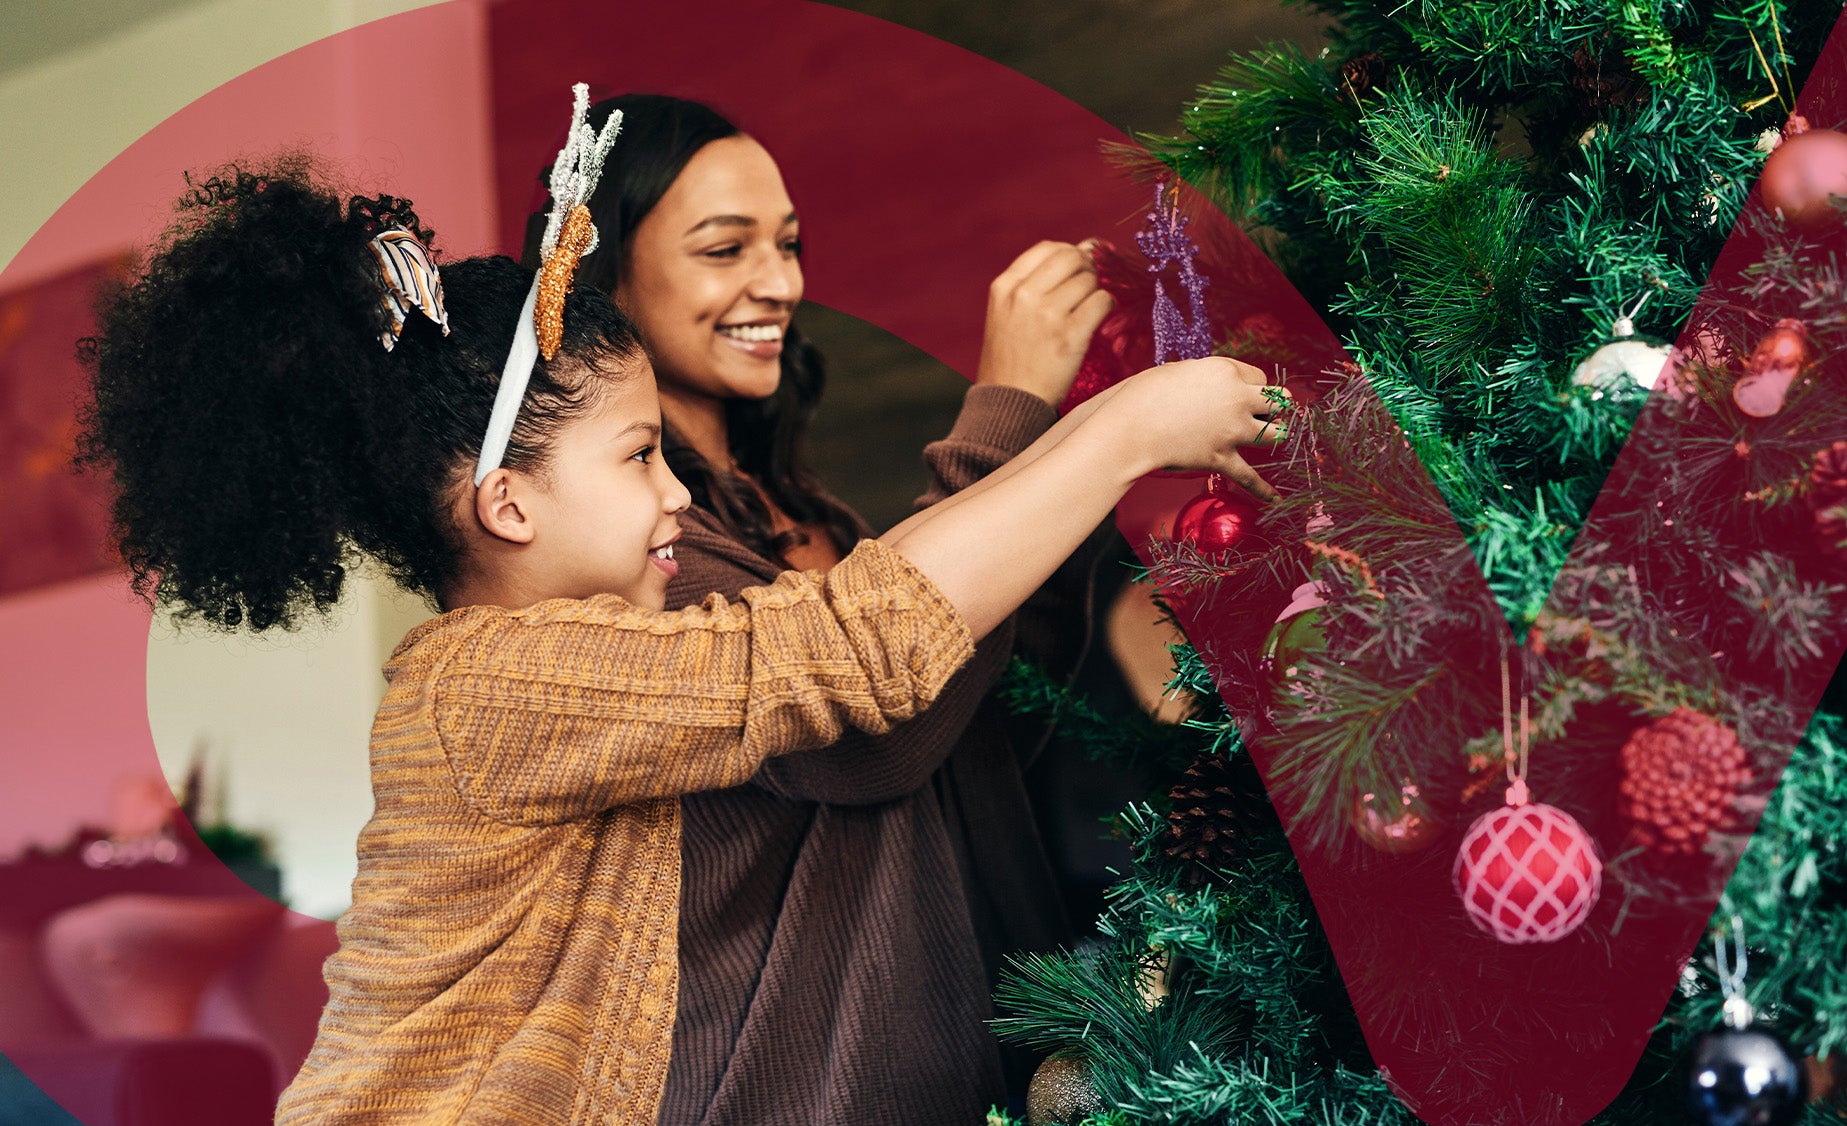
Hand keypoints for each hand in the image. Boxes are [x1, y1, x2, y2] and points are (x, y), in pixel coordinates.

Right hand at [974, 239, 1114, 405]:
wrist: (1008, 404)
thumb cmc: (1011, 359)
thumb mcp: (1005, 314)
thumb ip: (1034, 283)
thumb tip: (1086, 248)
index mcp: (1005, 287)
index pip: (1047, 248)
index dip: (1069, 253)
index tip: (1078, 267)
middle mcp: (1024, 296)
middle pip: (1072, 257)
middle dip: (1086, 269)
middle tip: (1087, 287)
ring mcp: (1047, 315)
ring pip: (1089, 280)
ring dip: (1094, 292)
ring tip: (1085, 312)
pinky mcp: (1070, 336)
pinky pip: (1102, 302)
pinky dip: (1105, 307)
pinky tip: (1096, 319)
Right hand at [1105, 357, 1287, 498]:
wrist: (1130, 427)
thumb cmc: (1145, 394)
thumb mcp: (1178, 370)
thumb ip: (1203, 375)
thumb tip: (1209, 381)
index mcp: (1227, 372)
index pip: (1258, 375)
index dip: (1251, 385)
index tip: (1242, 391)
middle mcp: (1237, 399)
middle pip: (1276, 401)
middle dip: (1273, 406)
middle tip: (1265, 411)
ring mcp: (1232, 431)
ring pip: (1274, 434)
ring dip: (1275, 435)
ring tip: (1272, 437)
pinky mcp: (1221, 458)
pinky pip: (1250, 477)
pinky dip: (1263, 490)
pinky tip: (1276, 499)